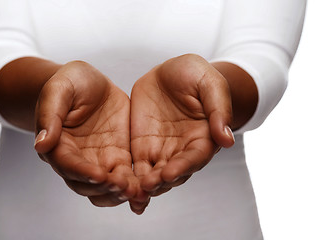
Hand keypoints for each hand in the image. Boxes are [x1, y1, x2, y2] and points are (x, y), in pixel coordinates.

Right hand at [34, 61, 139, 206]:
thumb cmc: (70, 83)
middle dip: (104, 188)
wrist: (90, 82)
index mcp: (59, 145)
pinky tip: (145, 190)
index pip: (68, 164)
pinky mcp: (118, 157)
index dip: (82, 172)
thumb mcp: (58, 90)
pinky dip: (134, 186)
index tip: (99, 176)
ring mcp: (99, 160)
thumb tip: (41, 143)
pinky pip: (126, 176)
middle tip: (121, 186)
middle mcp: (78, 158)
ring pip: (106, 188)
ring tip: (135, 192)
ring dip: (118, 193)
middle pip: (86, 184)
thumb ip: (49, 114)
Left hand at [130, 54, 234, 212]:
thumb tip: (227, 140)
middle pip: (173, 173)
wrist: (169, 73)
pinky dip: (130, 180)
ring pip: (153, 175)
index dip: (183, 167)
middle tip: (147, 186)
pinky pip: (136, 167)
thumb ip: (218, 109)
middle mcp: (182, 150)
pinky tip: (119, 190)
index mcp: (203, 137)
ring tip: (132, 194)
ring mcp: (161, 151)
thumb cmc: (194, 75)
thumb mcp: (209, 83)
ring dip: (144, 187)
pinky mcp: (142, 148)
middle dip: (160, 182)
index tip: (170, 173)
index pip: (195, 158)